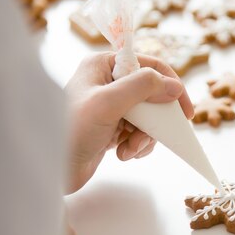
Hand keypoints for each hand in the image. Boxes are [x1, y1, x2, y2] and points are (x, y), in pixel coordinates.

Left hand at [65, 52, 193, 193]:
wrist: (49, 169)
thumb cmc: (71, 131)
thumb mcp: (108, 103)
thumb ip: (142, 87)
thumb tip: (174, 85)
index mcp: (103, 65)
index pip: (150, 66)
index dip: (171, 86)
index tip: (185, 111)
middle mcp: (107, 82)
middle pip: (151, 95)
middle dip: (154, 120)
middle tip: (151, 137)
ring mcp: (109, 106)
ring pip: (148, 117)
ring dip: (145, 137)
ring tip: (128, 149)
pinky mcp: (110, 128)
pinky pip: (138, 132)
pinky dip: (136, 145)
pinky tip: (122, 154)